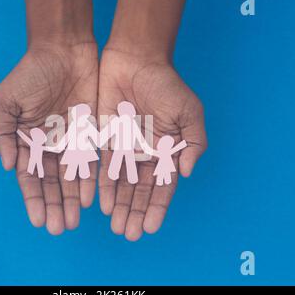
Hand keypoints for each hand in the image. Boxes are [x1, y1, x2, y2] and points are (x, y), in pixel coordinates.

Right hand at [0, 42, 97, 233]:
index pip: (29, 178)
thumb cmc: (30, 74)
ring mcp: (70, 142)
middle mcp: (48, 147)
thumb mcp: (7, 101)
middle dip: (54, 206)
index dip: (33, 200)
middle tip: (58, 228)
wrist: (63, 51)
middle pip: (52, 184)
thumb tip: (8, 166)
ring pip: (72, 179)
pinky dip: (90, 181)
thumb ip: (3, 134)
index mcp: (26, 142)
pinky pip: (91, 163)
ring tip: (73, 222)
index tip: (38, 221)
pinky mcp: (91, 134)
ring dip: (72, 201)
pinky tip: (91, 200)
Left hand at [98, 48, 206, 240]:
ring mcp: (125, 148)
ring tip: (117, 227)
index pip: (162, 186)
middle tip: (130, 234)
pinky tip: (101, 204)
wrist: (135, 60)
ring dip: (119, 206)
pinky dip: (103, 186)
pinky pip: (103, 168)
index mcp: (166, 151)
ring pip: (121, 185)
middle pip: (140, 191)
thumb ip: (192, 142)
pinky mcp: (105, 140)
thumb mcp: (189, 112)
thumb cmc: (166, 85)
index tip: (151, 227)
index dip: (157, 207)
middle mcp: (145, 154)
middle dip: (135, 212)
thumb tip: (184, 173)